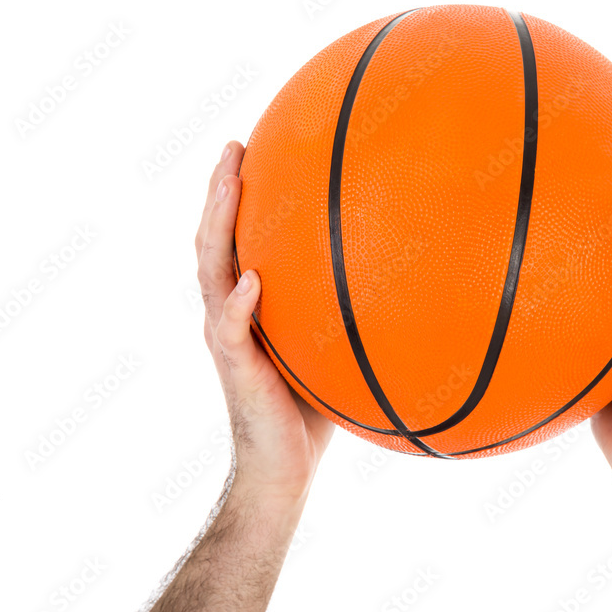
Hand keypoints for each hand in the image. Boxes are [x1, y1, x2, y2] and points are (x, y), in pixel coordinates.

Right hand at [196, 141, 333, 505]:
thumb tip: (400, 275)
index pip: (235, 238)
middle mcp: (228, 311)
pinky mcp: (235, 366)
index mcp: (247, 302)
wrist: (283, 464)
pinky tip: (253, 279)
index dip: (236, 196)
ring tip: (231, 182)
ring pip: (210, 269)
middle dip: (219, 191)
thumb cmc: (313, 408)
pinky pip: (231, 329)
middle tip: (233, 146)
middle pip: (212, 239)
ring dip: (218, 225)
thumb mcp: (331, 348)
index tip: (252, 149)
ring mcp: (226, 336)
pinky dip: (238, 304)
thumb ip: (344, 311)